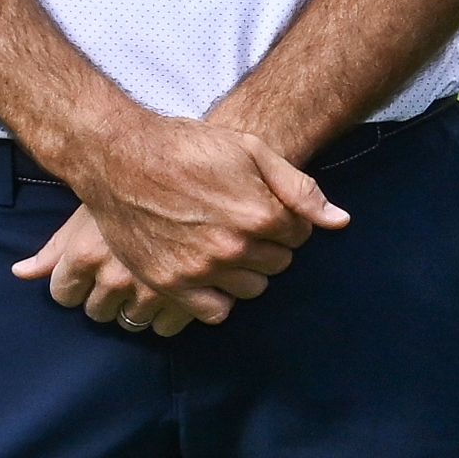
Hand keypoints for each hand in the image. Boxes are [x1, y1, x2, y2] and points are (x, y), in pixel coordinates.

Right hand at [15, 109, 345, 325]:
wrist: (120, 157)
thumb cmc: (188, 146)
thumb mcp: (251, 150)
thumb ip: (299, 188)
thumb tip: (338, 222)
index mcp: (259, 214)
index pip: (299, 236)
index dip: (286, 222)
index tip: (264, 210)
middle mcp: (233, 247)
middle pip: (278, 264)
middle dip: (268, 246)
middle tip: (242, 226)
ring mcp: (200, 269)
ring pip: (251, 289)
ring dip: (246, 271)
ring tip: (225, 246)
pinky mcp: (170, 283)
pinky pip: (214, 311)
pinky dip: (218, 297)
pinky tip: (210, 274)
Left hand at [16, 202, 199, 333]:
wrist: (195, 173)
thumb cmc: (134, 186)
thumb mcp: (90, 210)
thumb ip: (55, 248)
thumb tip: (19, 272)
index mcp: (86, 254)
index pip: (62, 294)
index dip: (74, 285)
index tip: (90, 274)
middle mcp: (114, 276)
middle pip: (96, 311)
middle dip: (106, 297)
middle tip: (123, 275)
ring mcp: (152, 290)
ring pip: (131, 321)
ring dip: (137, 307)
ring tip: (149, 283)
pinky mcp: (188, 298)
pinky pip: (166, 327)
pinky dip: (169, 316)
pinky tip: (172, 295)